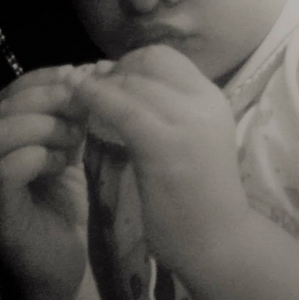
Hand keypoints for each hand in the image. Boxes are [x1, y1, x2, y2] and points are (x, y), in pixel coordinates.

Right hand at [0, 66, 90, 299]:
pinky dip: (38, 155)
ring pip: (2, 131)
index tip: (79, 75)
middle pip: (5, 105)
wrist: (60, 269)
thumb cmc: (60, 210)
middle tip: (82, 109)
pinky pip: (7, 169)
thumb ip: (67, 118)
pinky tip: (62, 164)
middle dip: (51, 98)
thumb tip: (86, 74)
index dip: (44, 77)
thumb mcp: (67, 152)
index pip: (10, 91)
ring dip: (46, 126)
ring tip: (73, 142)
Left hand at [72, 45, 250, 280]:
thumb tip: (116, 78)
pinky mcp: (164, 145)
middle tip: (92, 88)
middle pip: (148, 61)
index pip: (165, 57)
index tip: (112, 80)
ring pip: (132, 81)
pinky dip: (95, 97)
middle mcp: (204, 102)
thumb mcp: (190, 138)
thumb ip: (164, 109)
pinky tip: (78, 99)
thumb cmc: (198, 196)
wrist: (219, 241)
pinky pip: (121, 108)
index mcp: (211, 98)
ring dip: (100, 83)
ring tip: (80, 95)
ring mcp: (187, 122)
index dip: (131, 62)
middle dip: (115, 70)